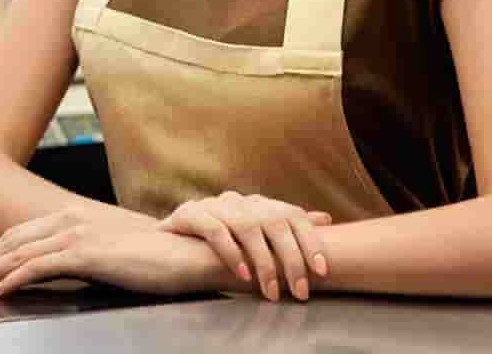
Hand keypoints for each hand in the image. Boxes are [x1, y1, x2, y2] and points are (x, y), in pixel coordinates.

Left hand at [0, 210, 222, 299]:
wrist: (185, 253)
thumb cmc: (153, 256)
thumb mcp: (108, 252)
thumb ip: (80, 255)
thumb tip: (58, 269)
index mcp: (74, 217)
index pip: (21, 235)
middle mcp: (70, 220)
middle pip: (11, 242)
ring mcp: (77, 235)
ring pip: (18, 254)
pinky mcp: (86, 253)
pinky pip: (39, 266)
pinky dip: (13, 278)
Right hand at [159, 192, 332, 301]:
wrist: (166, 244)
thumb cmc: (218, 243)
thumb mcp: (255, 237)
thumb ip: (286, 228)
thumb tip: (325, 219)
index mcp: (257, 203)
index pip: (292, 214)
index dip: (310, 240)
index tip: (322, 271)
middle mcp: (238, 200)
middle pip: (273, 221)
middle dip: (291, 259)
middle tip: (299, 290)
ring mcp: (213, 205)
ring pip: (247, 226)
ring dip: (263, 262)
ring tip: (271, 290)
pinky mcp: (189, 214)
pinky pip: (215, 230)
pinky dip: (232, 253)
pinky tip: (242, 275)